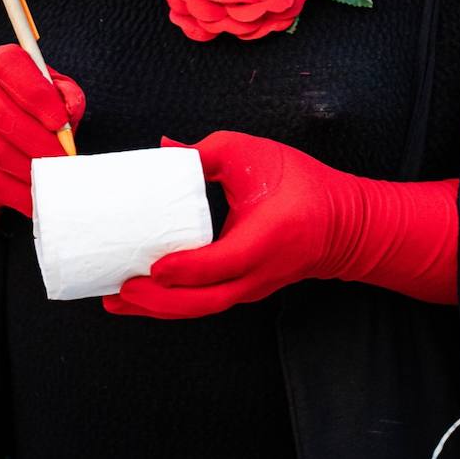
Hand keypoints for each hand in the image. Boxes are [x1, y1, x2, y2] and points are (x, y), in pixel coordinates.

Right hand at [0, 44, 85, 244]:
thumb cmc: (24, 105)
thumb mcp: (49, 90)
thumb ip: (65, 93)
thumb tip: (70, 109)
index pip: (11, 70)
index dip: (38, 97)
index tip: (60, 122)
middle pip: (1, 116)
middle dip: (39, 142)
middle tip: (64, 159)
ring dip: (31, 170)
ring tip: (55, 178)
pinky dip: (18, 194)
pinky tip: (37, 199)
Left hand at [104, 131, 457, 318]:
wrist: (343, 225)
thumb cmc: (301, 185)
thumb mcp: (256, 155)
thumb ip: (209, 151)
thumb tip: (163, 149)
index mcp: (267, 238)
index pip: (224, 261)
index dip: (188, 268)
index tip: (155, 266)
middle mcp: (259, 273)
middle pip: (205, 301)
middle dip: (158, 301)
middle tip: (118, 290)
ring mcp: (252, 289)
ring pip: (202, 309)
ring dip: (158, 309)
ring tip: (116, 301)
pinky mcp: (244, 291)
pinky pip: (205, 304)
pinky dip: (173, 304)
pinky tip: (144, 298)